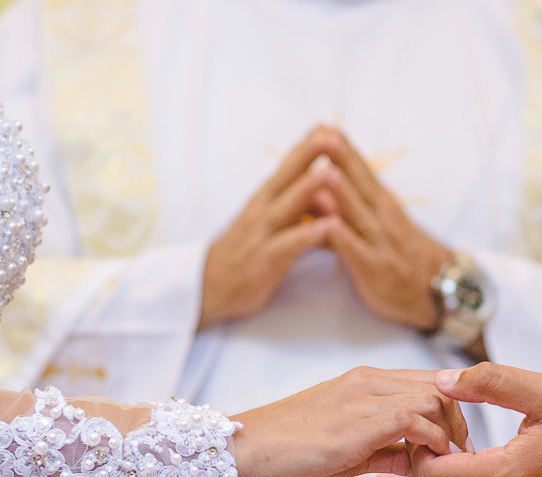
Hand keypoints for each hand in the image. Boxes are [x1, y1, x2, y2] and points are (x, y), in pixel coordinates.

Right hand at [200, 127, 338, 328]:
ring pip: (287, 206)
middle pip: (286, 176)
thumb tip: (321, 185)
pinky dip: (308, 235)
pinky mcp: (265, 260)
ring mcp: (262, 234)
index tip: (328, 125)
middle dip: (308, 154)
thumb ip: (293, 203)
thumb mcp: (268, 221)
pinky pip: (289, 245)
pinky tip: (329, 228)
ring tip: (331, 173)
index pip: (287, 166)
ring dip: (308, 188)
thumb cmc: (246, 253)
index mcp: (265, 199)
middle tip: (331, 134)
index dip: (306, 146)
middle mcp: (262, 210)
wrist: (210, 287)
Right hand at [230, 367, 468, 476]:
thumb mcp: (346, 449)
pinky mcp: (357, 420)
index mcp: (364, 381)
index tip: (457, 447)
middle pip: (441, 386)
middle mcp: (368, 380)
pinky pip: (415, 419)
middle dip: (459, 423)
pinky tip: (427, 469)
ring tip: (445, 467)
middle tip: (459, 459)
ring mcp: (362, 396)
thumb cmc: (286, 453)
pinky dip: (431, 443)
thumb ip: (386, 448)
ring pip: (434, 397)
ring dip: (449, 433)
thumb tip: (421, 459)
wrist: (242, 450)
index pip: (429, 382)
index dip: (453, 413)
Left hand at [317, 129, 448, 330]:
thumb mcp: (381, 224)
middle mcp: (383, 217)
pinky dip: (343, 237)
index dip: (345, 149)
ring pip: (359, 214)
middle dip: (342, 159)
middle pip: (361, 184)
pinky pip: (357, 251)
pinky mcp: (375, 269)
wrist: (438, 291)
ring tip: (325, 170)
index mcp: (383, 204)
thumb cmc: (404, 255)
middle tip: (324, 133)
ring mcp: (380, 242)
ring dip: (342, 193)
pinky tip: (329, 226)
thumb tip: (323, 186)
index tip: (324, 126)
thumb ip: (354, 206)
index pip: (362, 171)